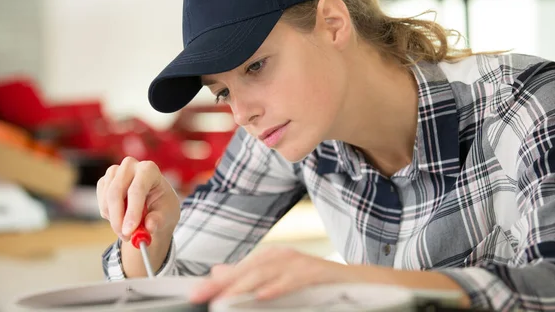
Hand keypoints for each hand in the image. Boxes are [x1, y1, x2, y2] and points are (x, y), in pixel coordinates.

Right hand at [96, 156, 179, 241]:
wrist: (153, 203)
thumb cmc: (162, 206)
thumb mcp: (167, 215)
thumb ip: (158, 220)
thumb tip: (149, 227)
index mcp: (149, 169)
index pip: (137, 189)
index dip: (132, 211)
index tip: (129, 231)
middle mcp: (130, 166)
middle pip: (116, 192)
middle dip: (118, 218)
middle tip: (125, 236)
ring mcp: (115, 172)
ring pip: (106, 200)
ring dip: (115, 220)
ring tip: (130, 229)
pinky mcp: (104, 181)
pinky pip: (101, 202)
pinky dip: (109, 215)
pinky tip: (122, 217)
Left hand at [189, 247, 365, 302]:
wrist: (359, 282)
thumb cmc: (316, 284)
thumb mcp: (280, 280)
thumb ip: (251, 277)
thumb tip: (219, 271)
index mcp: (272, 259)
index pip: (239, 270)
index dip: (216, 282)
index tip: (194, 295)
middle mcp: (283, 256)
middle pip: (248, 269)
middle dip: (222, 283)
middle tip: (200, 296)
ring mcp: (301, 262)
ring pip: (267, 271)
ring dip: (243, 285)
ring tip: (223, 298)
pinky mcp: (318, 271)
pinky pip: (295, 278)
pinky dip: (279, 286)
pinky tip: (263, 295)